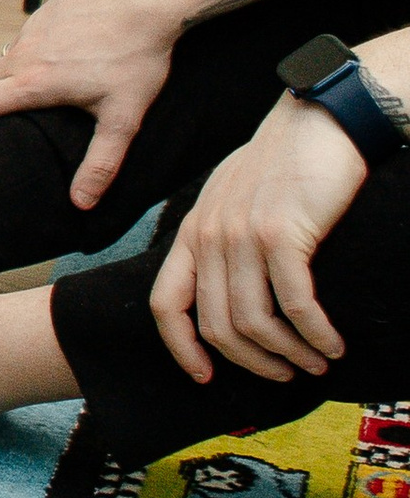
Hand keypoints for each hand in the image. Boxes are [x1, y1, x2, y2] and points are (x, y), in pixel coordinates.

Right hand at [0, 0, 178, 209]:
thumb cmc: (137, 56)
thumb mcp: (124, 117)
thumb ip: (101, 163)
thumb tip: (81, 203)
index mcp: (34, 82)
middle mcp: (24, 53)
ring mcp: (33, 28)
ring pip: (4, 59)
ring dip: (2, 79)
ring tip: (23, 96)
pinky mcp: (47, 11)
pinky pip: (27, 39)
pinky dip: (28, 56)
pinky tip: (60, 61)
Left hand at [149, 96, 360, 387]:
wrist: (319, 120)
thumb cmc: (284, 162)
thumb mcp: (233, 199)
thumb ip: (220, 240)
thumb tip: (226, 292)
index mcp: (192, 231)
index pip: (165, 304)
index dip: (181, 349)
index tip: (206, 377)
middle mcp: (209, 235)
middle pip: (216, 325)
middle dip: (253, 362)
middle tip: (287, 375)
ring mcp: (241, 235)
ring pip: (254, 323)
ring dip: (289, 354)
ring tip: (317, 362)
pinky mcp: (281, 234)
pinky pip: (294, 305)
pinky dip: (315, 335)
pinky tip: (332, 344)